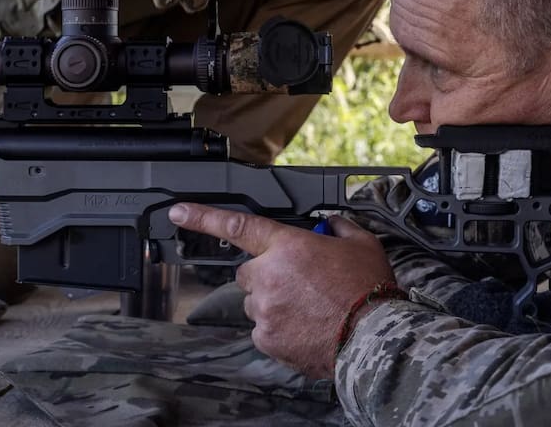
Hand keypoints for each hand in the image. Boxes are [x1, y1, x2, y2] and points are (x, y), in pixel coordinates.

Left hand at [169, 202, 396, 378]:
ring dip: (273, 302)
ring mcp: (264, 309)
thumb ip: (339, 225)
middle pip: (248, 271)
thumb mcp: (361, 243)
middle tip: (299, 283)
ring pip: (256, 302)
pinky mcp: (266, 338)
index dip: (202, 217)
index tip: (179, 211)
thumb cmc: (368, 289)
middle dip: (267, 274)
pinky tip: (305, 327)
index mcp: (287, 246)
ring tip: (308, 308)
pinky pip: (263, 329)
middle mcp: (268, 275)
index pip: (237, 225)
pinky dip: (279, 328)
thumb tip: (331, 221)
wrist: (372, 337)